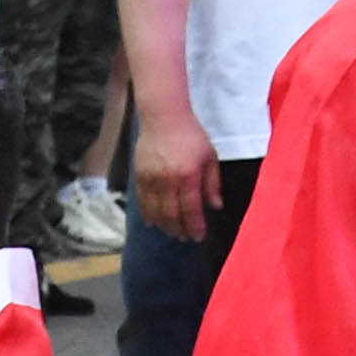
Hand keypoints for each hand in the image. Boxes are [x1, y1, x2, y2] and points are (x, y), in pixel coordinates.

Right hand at [131, 107, 218, 245]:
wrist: (164, 117)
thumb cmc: (191, 135)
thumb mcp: (209, 156)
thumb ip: (213, 183)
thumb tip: (216, 206)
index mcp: (188, 175)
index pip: (191, 208)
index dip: (195, 226)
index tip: (198, 237)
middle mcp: (168, 180)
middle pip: (172, 214)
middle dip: (179, 230)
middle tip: (185, 238)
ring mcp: (151, 179)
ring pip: (155, 211)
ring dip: (164, 226)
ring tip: (172, 232)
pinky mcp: (139, 176)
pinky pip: (142, 201)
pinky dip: (147, 215)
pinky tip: (153, 223)